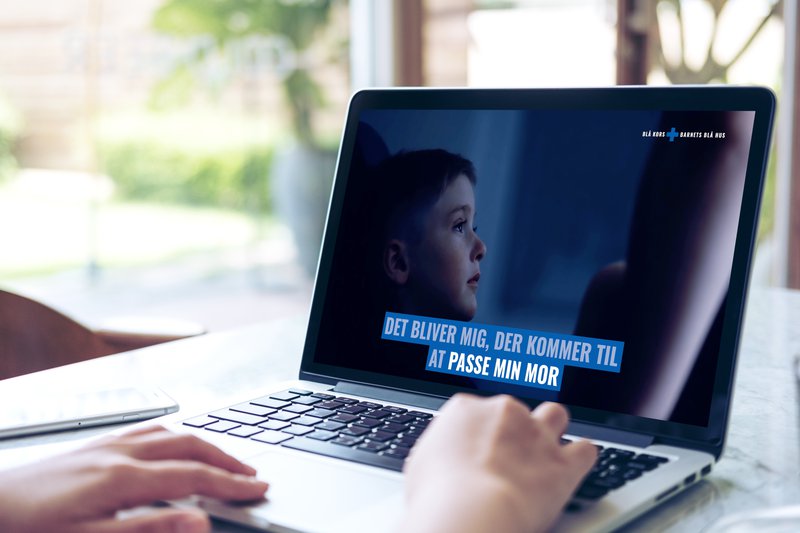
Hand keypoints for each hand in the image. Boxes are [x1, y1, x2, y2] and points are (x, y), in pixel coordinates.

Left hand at [0, 425, 267, 532]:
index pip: (194, 477)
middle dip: (228, 460)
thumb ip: (148, 529)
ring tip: (226, 462)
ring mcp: (106, 444)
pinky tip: (177, 444)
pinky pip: (148, 430)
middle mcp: (118, 452)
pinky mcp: (94, 446)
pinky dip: (177, 436)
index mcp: (121, 477)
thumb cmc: (28, 528)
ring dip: (206, 445)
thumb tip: (199, 522)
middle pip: (190, 445)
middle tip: (254, 477)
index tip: (260, 490)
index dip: (231, 485)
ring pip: (172, 433)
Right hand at [402, 394, 596, 532]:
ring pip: (555, 415)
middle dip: (514, 430)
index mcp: (465, 409)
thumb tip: (441, 463)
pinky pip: (585, 450)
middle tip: (506, 457)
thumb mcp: (421, 466)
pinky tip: (572, 468)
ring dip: (552, 431)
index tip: (477, 450)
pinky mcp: (563, 462)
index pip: (476, 410)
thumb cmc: (437, 496)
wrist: (469, 512)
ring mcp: (536, 434)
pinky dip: (581, 458)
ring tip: (545, 452)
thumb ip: (439, 454)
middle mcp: (503, 413)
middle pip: (515, 411)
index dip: (479, 432)